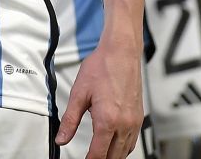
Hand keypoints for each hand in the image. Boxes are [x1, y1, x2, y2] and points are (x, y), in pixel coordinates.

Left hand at [56, 33, 143, 157]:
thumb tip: (61, 138)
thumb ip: (69, 120)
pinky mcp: (139, 116)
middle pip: (113, 157)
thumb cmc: (103, 67)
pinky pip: (132, 141)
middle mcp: (124, 124)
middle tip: (89, 157)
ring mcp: (134, 121)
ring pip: (125, 152)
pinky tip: (115, 145)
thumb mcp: (79, 93)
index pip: (98, 154)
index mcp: (108, 120)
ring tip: (100, 155)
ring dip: (112, 156)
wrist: (121, 52)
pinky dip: (123, 148)